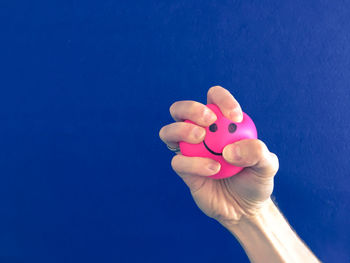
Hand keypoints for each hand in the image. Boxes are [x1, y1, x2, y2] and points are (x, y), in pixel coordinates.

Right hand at [159, 86, 278, 224]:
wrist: (245, 209)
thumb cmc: (255, 181)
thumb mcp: (267, 166)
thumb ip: (257, 152)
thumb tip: (229, 150)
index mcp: (220, 123)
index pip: (214, 98)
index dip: (222, 100)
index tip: (236, 117)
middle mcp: (200, 133)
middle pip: (181, 110)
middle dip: (191, 109)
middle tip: (209, 120)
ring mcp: (189, 152)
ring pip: (169, 132)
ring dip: (182, 130)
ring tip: (202, 138)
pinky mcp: (184, 171)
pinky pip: (178, 162)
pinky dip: (194, 164)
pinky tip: (214, 170)